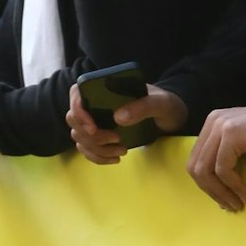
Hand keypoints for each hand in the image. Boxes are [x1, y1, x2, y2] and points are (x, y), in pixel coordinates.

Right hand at [65, 84, 186, 164]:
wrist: (170, 117)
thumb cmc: (165, 104)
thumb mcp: (160, 103)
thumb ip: (143, 106)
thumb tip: (118, 118)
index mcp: (106, 87)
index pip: (77, 93)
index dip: (78, 110)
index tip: (93, 128)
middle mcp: (96, 102)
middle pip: (74, 119)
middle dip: (90, 135)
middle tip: (116, 139)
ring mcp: (96, 120)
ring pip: (79, 136)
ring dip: (96, 148)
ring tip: (122, 151)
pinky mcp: (100, 136)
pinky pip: (87, 148)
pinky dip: (97, 157)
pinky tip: (115, 159)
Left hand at [186, 104, 245, 211]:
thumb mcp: (241, 142)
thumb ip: (225, 157)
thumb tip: (217, 192)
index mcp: (211, 124)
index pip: (195, 161)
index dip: (205, 185)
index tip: (222, 200)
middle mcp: (212, 123)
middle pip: (196, 167)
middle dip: (211, 191)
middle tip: (229, 206)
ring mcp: (220, 127)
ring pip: (206, 170)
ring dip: (221, 192)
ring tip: (236, 204)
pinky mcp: (232, 134)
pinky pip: (224, 168)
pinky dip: (233, 186)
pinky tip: (245, 194)